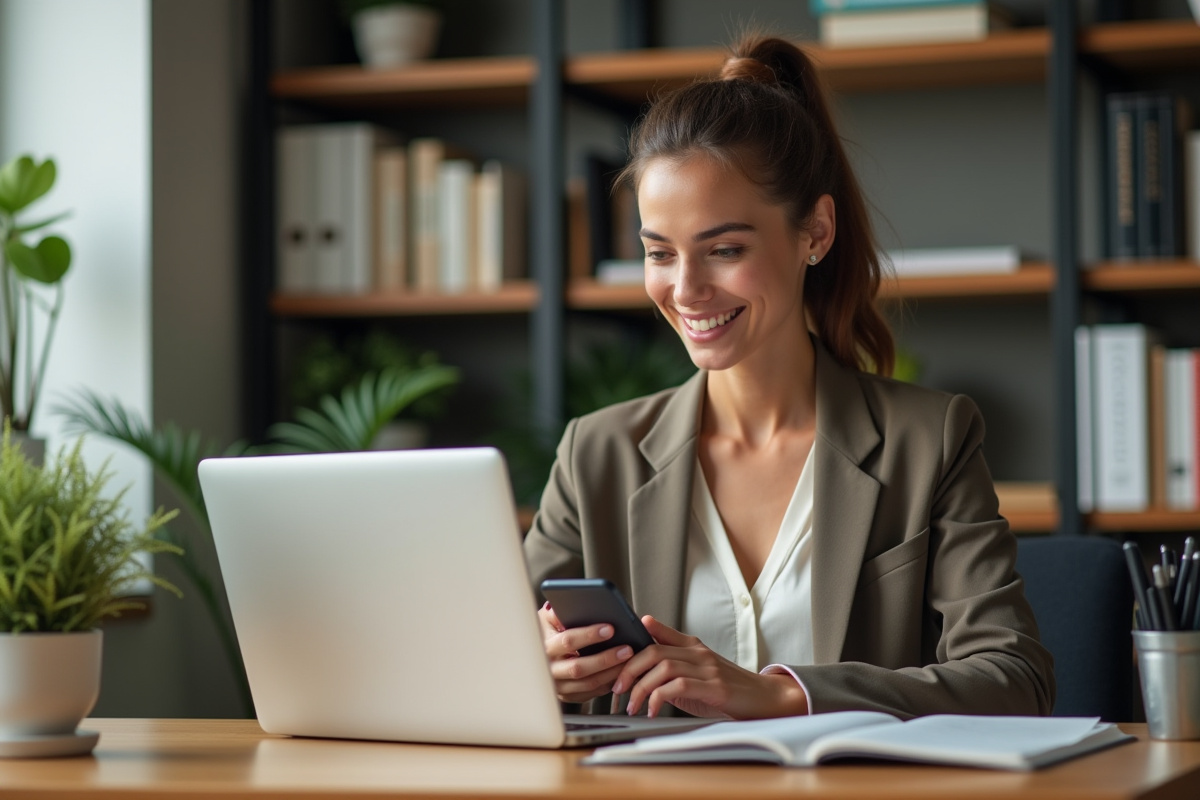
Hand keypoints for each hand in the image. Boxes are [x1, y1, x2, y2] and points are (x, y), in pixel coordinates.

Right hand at [538, 602, 634, 703]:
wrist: (538, 660)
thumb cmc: (546, 635)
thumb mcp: (545, 621)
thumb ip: (555, 613)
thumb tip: (568, 606)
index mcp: (545, 648)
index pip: (568, 641)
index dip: (589, 635)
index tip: (609, 629)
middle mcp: (551, 670)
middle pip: (579, 668)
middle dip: (605, 658)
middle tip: (627, 649)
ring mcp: (560, 686)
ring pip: (589, 683)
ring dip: (612, 673)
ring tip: (629, 661)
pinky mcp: (570, 696)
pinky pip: (592, 692)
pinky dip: (609, 683)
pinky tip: (622, 672)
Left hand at [611, 616, 809, 719]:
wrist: (763, 699)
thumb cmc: (727, 688)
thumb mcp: (696, 671)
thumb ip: (672, 660)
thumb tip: (644, 648)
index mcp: (693, 646)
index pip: (657, 635)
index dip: (632, 644)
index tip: (613, 658)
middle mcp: (698, 653)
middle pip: (654, 651)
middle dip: (629, 670)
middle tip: (617, 689)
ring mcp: (707, 668)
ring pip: (663, 667)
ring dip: (641, 687)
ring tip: (632, 704)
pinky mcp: (714, 686)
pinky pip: (679, 686)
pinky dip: (659, 698)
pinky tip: (653, 710)